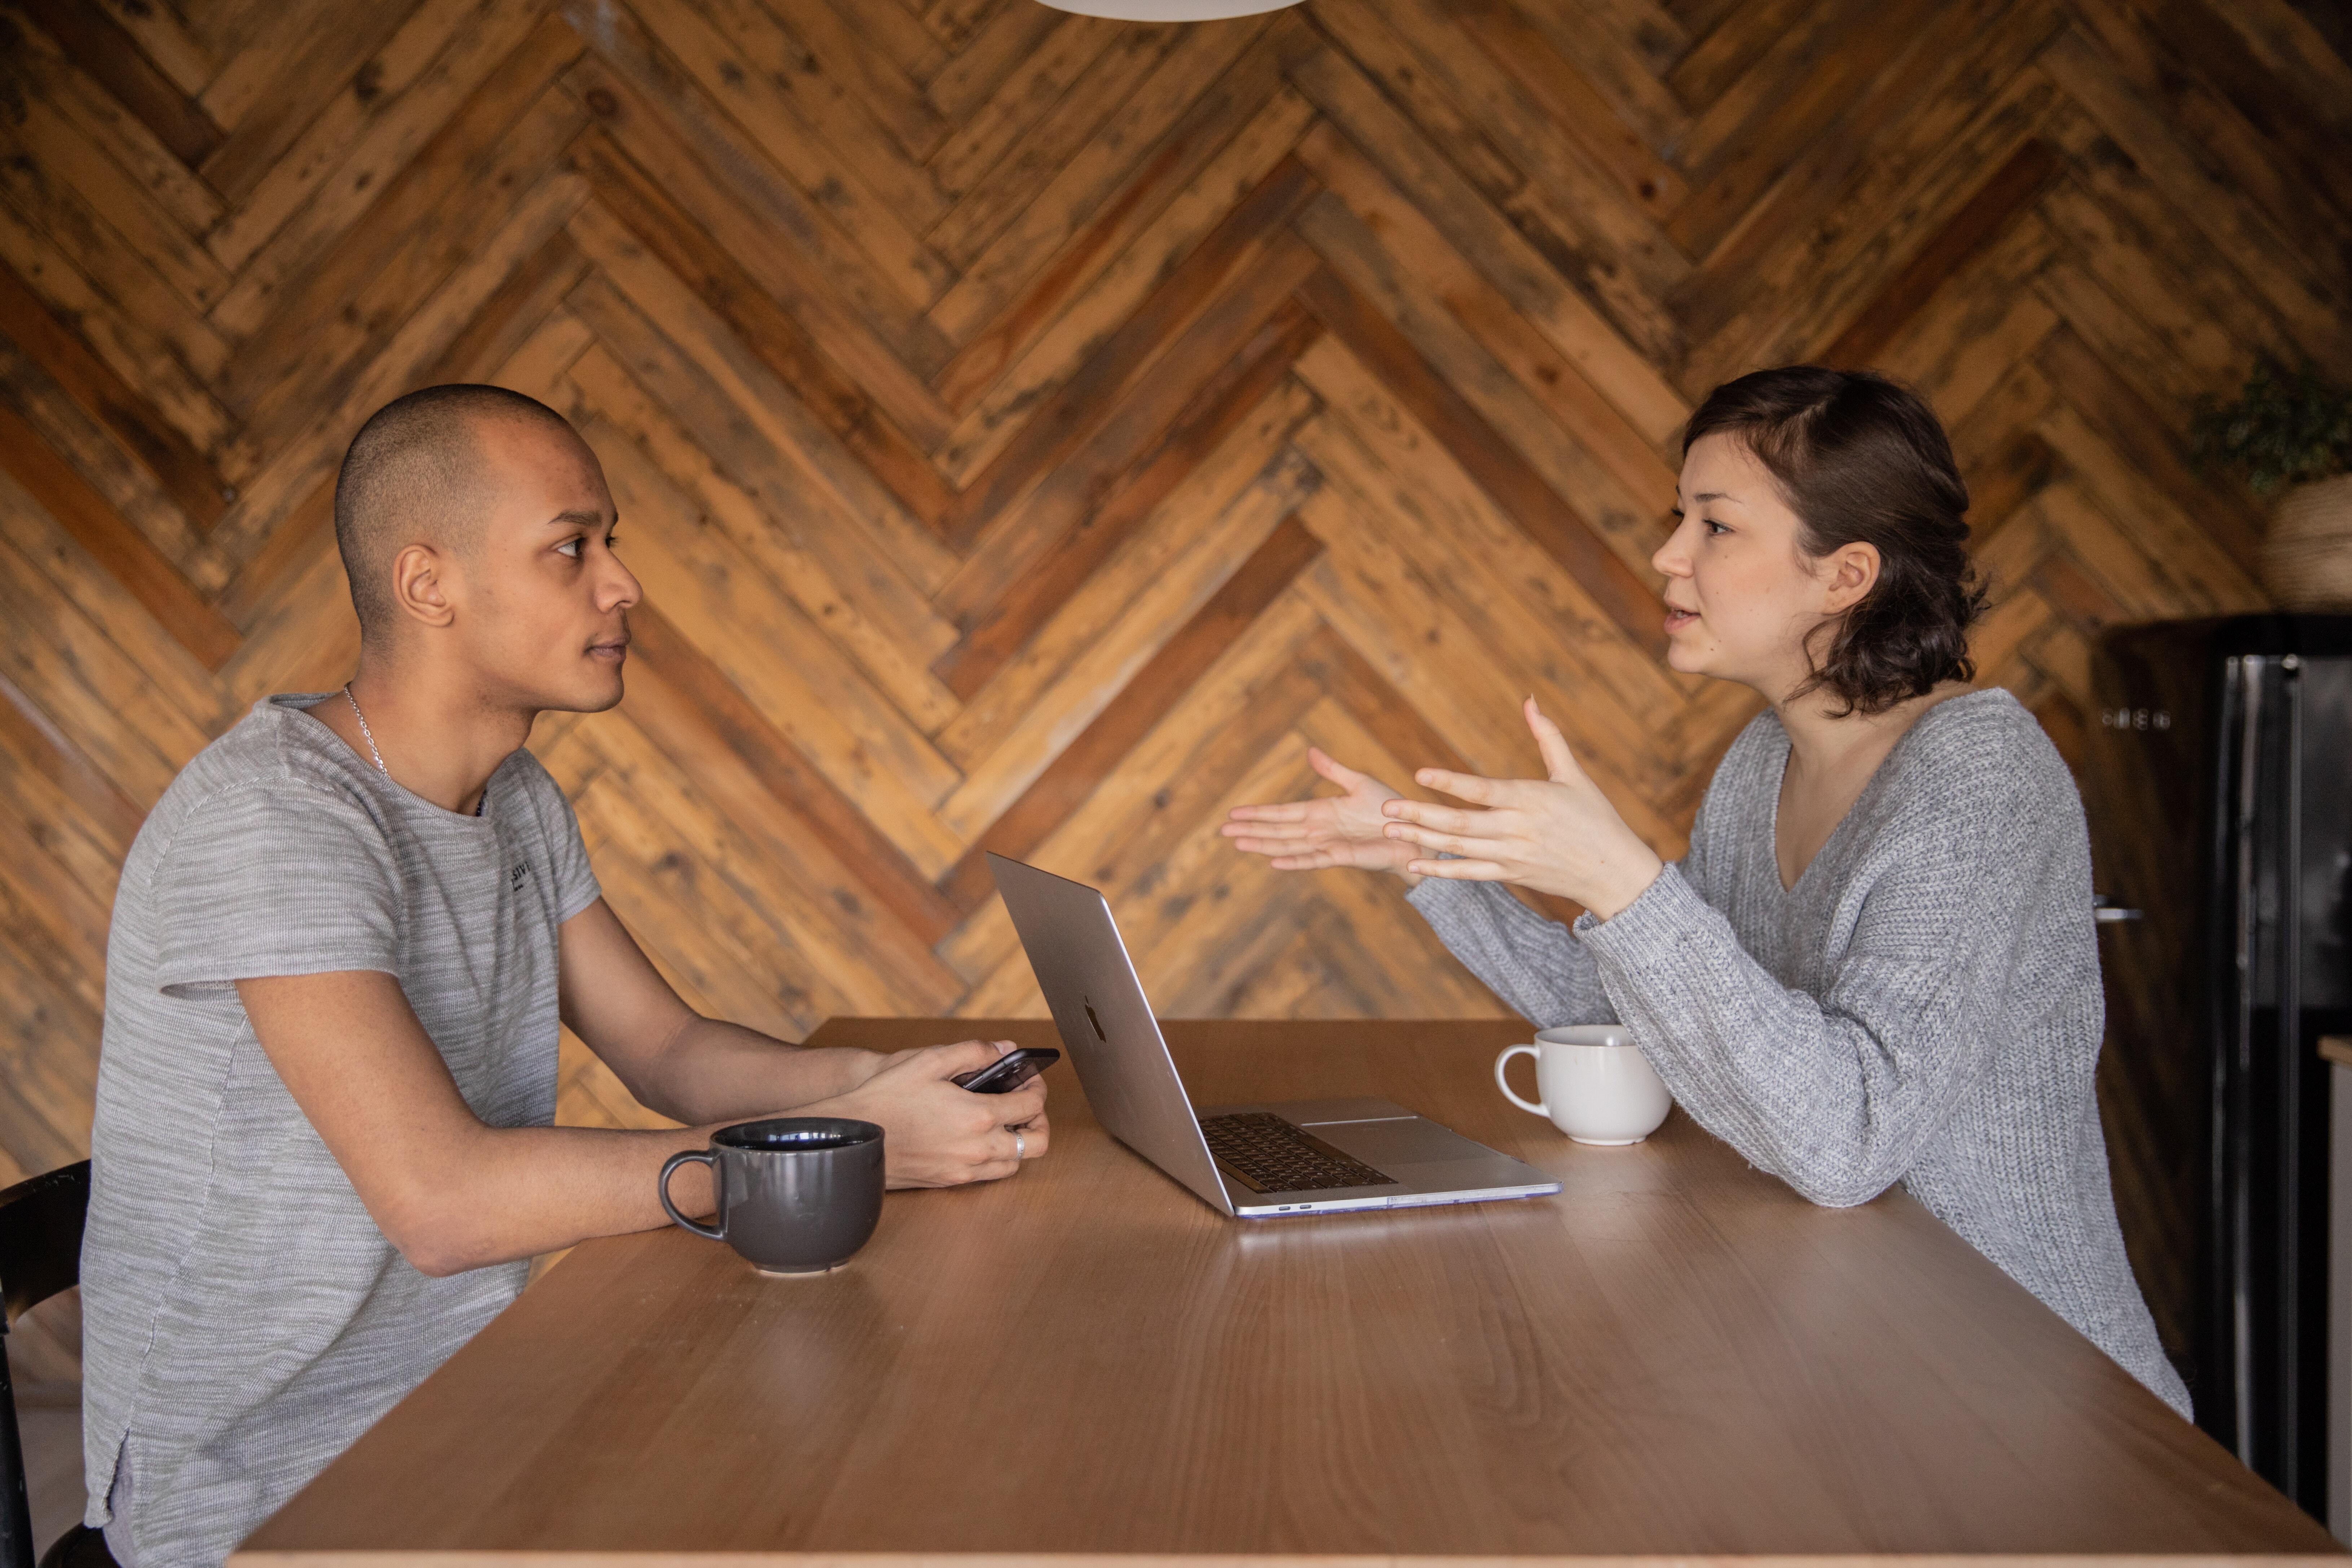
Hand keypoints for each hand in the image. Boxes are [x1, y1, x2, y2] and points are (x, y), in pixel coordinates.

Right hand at [808, 1040, 1049, 1188]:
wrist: (852, 1134)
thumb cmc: (886, 1096)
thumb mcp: (930, 1060)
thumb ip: (973, 1052)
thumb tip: (1004, 1050)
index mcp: (978, 1116)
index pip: (1032, 1106)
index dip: (1037, 1088)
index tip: (1030, 1080)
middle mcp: (977, 1148)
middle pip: (1036, 1144)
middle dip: (1040, 1122)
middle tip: (1027, 1106)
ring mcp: (964, 1170)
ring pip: (1014, 1165)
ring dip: (1019, 1143)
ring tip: (1005, 1122)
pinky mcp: (948, 1182)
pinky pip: (988, 1176)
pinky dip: (995, 1159)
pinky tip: (979, 1139)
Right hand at [1223, 747, 1421, 880]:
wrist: (1412, 832)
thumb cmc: (1389, 808)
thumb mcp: (1358, 782)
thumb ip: (1332, 770)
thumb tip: (1309, 751)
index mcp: (1320, 812)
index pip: (1281, 813)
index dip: (1257, 813)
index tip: (1233, 813)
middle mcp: (1318, 830)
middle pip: (1277, 831)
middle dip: (1250, 830)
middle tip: (1223, 832)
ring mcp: (1327, 844)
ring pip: (1287, 846)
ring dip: (1263, 845)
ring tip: (1239, 844)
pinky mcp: (1340, 857)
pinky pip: (1312, 860)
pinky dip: (1293, 862)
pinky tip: (1273, 862)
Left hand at [1379, 699, 1663, 918]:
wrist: (1613, 871)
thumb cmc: (1595, 817)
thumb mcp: (1574, 774)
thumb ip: (1548, 737)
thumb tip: (1530, 700)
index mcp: (1531, 800)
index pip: (1482, 791)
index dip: (1450, 783)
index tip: (1419, 774)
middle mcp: (1518, 830)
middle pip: (1462, 823)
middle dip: (1421, 815)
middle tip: (1387, 808)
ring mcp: (1512, 856)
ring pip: (1460, 848)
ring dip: (1422, 840)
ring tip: (1389, 830)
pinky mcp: (1511, 876)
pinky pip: (1469, 874)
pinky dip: (1441, 871)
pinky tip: (1413, 864)